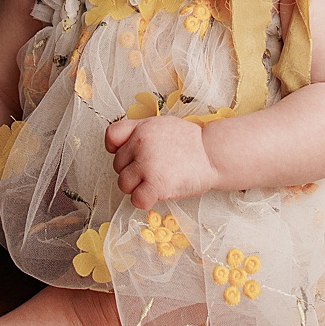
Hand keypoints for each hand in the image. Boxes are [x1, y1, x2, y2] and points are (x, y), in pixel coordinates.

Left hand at [104, 115, 218, 208]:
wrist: (213, 154)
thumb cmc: (192, 143)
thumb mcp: (163, 125)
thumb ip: (141, 131)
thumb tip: (121, 145)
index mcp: (142, 128)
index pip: (111, 136)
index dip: (116, 148)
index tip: (129, 156)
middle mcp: (140, 144)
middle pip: (118, 165)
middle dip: (132, 171)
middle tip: (154, 170)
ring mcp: (146, 165)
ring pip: (123, 184)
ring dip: (137, 187)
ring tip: (157, 181)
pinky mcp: (155, 185)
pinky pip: (136, 200)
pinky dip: (144, 201)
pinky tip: (157, 194)